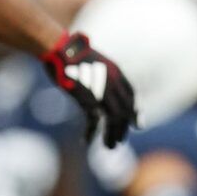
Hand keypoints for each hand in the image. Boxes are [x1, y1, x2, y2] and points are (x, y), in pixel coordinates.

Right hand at [43, 32, 136, 146]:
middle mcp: (113, 82)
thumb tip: (92, 78)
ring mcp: (102, 91)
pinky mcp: (88, 99)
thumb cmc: (67, 51)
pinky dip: (92, 133)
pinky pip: (94, 121)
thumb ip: (95, 72)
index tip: (137, 123)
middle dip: (123, 128)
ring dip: (112, 135)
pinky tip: (86, 141)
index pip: (130, 94)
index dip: (135, 110)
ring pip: (114, 118)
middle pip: (125, 110)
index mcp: (115, 71)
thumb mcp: (88, 60)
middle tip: (120, 141)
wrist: (59, 49)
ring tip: (110, 147)